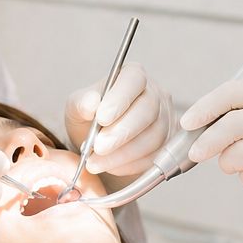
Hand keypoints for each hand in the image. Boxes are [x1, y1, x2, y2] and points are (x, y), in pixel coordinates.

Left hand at [64, 62, 174, 176]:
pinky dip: (130, 165)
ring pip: (152, 137)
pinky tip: (109, 167)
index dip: (120, 99)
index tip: (101, 118)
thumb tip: (90, 102)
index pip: (134, 80)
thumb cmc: (89, 119)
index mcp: (133, 76)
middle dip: (121, 132)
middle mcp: (155, 94)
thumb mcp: (77, 107)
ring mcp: (164, 120)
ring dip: (123, 153)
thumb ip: (81, 103)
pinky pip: (154, 156)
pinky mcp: (166, 144)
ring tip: (96, 162)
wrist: (98, 143)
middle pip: (147, 110)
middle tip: (98, 147)